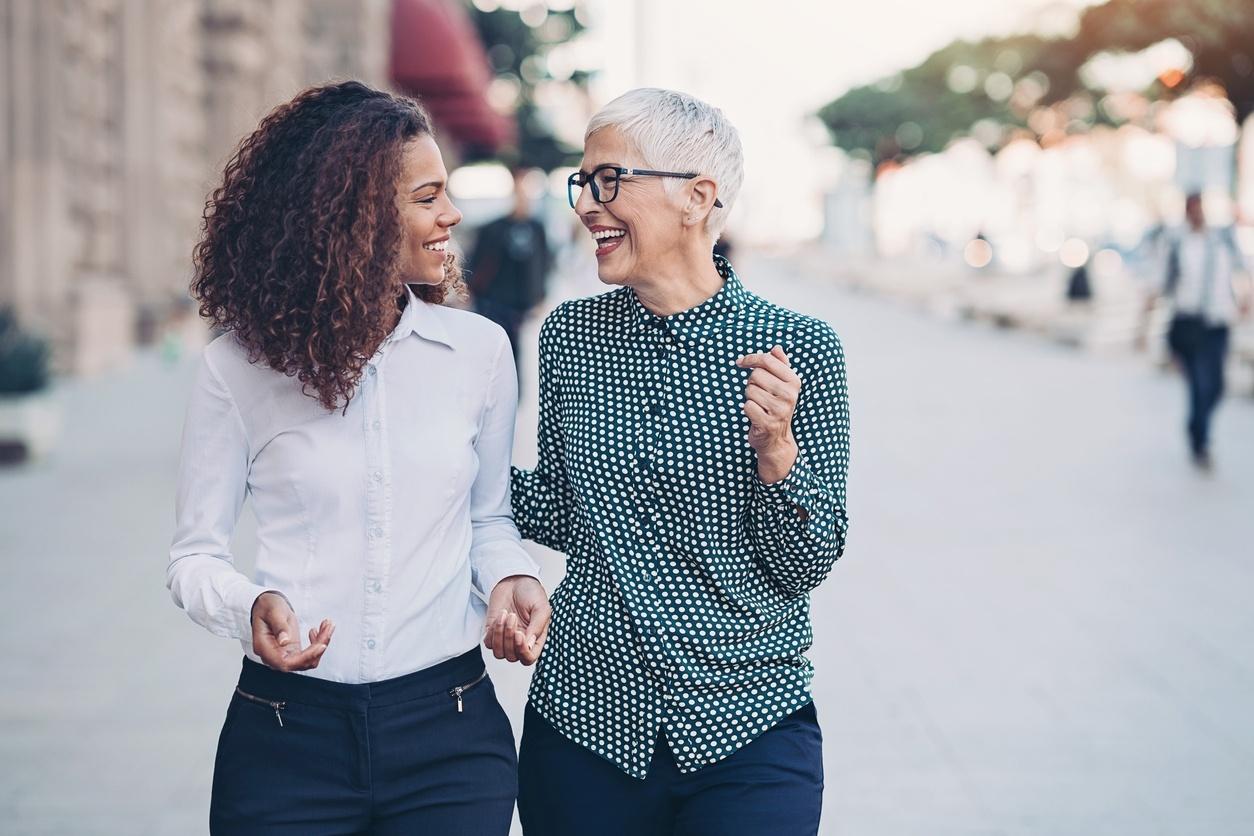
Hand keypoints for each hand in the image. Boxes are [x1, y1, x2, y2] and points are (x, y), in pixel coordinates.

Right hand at [251, 591, 333, 671]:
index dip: (304, 658)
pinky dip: (318, 643)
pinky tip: (320, 630)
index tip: (321, 646)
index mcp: (263, 647)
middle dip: (317, 648)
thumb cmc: (267, 607)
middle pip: (299, 663)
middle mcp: (272, 656)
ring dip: (320, 644)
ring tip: (327, 625)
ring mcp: (283, 655)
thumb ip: (279, 626)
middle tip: (328, 627)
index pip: (285, 663)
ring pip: (307, 661)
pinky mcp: (292, 651)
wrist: (267, 605)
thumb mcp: (273, 611)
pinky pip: (308, 654)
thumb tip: (284, 642)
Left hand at [483, 576, 550, 664]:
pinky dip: (492, 631)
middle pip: (512, 657)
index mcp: (535, 639)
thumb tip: (528, 645)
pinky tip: (500, 615)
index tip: (520, 634)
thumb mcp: (541, 607)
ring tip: (506, 615)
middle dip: (510, 638)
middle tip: (513, 617)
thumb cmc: (531, 593)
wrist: (514, 580)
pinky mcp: (492, 632)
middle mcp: (520, 642)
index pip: (529, 658)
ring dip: (500, 635)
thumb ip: (538, 627)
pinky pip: (488, 643)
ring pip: (499, 653)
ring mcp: (505, 639)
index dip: (523, 652)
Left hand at [736, 345, 800, 482]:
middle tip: (759, 393)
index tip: (741, 362)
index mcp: (794, 381)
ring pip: (750, 390)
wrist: (777, 439)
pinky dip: (747, 409)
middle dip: (751, 382)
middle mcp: (789, 395)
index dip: (751, 358)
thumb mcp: (782, 385)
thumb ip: (780, 365)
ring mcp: (780, 410)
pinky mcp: (768, 422)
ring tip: (759, 405)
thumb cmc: (776, 407)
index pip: (768, 359)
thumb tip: (777, 348)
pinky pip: (747, 406)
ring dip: (749, 397)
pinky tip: (756, 415)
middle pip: (756, 374)